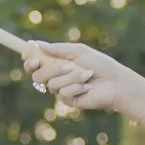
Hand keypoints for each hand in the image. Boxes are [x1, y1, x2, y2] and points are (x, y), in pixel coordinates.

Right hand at [24, 41, 144, 118]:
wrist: (115, 83)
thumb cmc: (100, 64)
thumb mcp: (79, 51)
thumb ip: (58, 49)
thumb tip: (38, 45)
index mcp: (57, 62)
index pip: (36, 62)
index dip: (29, 59)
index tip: (30, 54)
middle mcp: (57, 76)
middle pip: (37, 75)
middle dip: (51, 69)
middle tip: (68, 66)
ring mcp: (61, 89)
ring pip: (51, 84)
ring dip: (70, 77)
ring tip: (87, 74)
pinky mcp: (68, 100)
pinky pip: (62, 93)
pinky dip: (76, 87)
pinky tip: (88, 86)